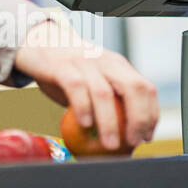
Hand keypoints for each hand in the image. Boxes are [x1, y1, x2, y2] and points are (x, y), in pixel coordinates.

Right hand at [12, 17, 158, 150]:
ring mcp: (83, 61)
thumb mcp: (93, 80)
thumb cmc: (67, 70)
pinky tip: (85, 124)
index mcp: (118, 65)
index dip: (151, 114)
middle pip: (134, 87)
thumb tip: (124, 139)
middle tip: (134, 141)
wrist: (36, 43)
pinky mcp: (60, 66)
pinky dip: (83, 108)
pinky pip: (75, 88)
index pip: (145, 88)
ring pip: (104, 93)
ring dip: (110, 123)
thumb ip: (108, 101)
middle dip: (139, 118)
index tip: (146, 137)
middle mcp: (105, 61)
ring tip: (110, 144)